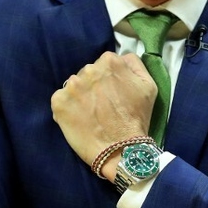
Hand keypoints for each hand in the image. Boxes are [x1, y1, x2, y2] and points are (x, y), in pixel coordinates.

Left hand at [51, 51, 156, 166]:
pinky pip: (61, 99)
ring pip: (74, 86)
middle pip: (89, 73)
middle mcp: (88, 69)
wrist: (119, 149)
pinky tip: (79, 119)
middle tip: (103, 105)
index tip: (113, 92)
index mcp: (110, 62)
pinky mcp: (58, 102)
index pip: (106, 63)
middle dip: (94, 85)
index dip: (110, 79)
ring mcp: (71, 86)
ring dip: (80, 96)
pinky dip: (68, 107)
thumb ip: (134, 64)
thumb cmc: (137, 118)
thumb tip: (122, 58)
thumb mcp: (149, 85)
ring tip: (90, 114)